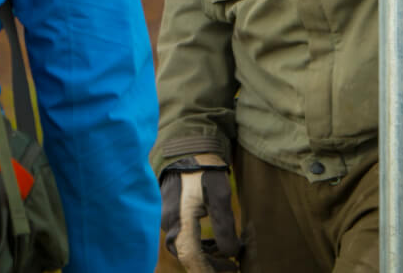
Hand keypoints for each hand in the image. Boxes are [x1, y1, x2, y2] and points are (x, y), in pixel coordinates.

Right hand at [160, 154, 238, 272]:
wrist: (187, 143)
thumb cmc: (204, 166)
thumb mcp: (219, 194)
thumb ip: (224, 226)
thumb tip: (231, 252)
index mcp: (179, 220)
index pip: (192, 257)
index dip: (210, 270)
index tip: (232, 271)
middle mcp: (169, 222)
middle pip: (187, 255)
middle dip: (210, 265)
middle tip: (234, 266)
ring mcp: (168, 216)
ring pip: (185, 246)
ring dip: (207, 255)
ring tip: (228, 256)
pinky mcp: (171, 211)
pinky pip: (183, 236)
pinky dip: (200, 243)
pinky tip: (213, 242)